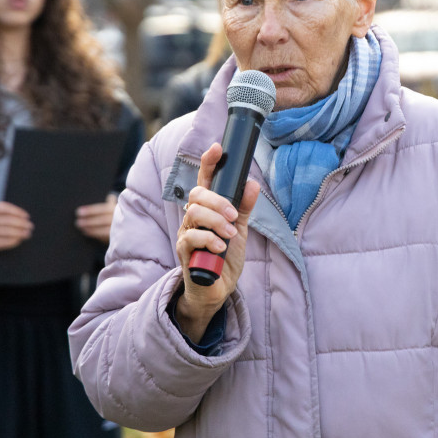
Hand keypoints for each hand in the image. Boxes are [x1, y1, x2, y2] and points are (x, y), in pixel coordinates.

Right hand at [0, 201, 32, 253]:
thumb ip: (7, 212)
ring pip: (7, 231)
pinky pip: (4, 242)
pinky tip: (19, 239)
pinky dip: (14, 240)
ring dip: (20, 233)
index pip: (5, 208)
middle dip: (22, 223)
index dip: (18, 212)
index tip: (27, 216)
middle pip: (8, 220)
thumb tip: (25, 218)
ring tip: (27, 233)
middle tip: (30, 226)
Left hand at [76, 193, 117, 242]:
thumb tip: (108, 196)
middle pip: (102, 220)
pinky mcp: (117, 236)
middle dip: (88, 221)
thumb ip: (110, 201)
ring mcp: (118, 228)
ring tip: (81, 228)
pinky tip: (87, 232)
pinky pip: (105, 237)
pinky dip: (95, 235)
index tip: (78, 212)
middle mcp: (118, 219)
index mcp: (116, 209)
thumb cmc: (117, 212)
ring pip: (103, 230)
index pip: (101, 209)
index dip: (90, 210)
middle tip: (77, 222)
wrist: (130, 224)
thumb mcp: (115, 205)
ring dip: (90, 229)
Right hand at [174, 142, 259, 341]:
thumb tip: (253, 184)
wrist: (216, 290)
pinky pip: (190, 237)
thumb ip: (243, 208)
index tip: (217, 148)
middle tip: (233, 215)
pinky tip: (220, 248)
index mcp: (207, 210)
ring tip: (229, 235)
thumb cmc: (224, 258)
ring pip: (193, 213)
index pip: (205, 180)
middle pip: (197, 194)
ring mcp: (186, 234)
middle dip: (217, 201)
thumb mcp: (238, 230)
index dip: (209, 163)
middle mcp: (193, 218)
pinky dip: (208, 240)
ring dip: (216, 221)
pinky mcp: (184, 252)